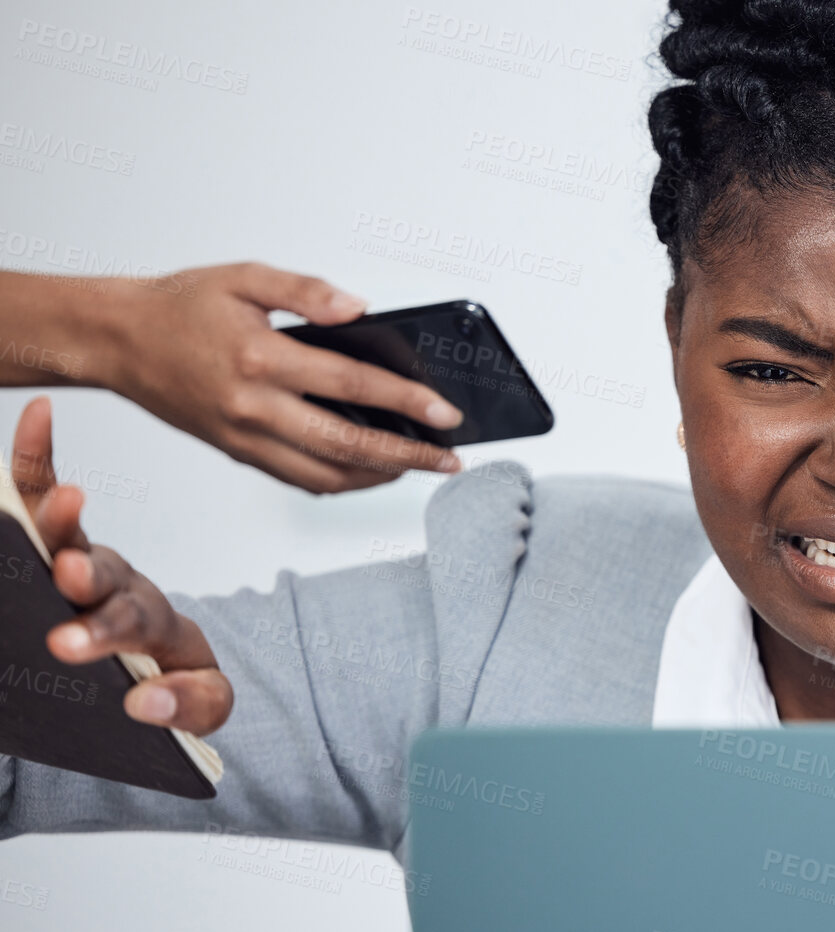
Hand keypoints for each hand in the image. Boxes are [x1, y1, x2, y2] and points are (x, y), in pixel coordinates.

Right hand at [11, 397, 232, 733]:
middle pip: (105, 577)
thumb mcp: (198, 704)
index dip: (104, 632)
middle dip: (85, 579)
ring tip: (59, 502)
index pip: (133, 623)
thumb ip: (189, 708)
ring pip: (71, 535)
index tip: (70, 646)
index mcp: (153, 624)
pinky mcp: (54, 547)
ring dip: (59, 520)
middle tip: (69, 578)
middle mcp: (120, 585)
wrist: (150, 670)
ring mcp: (85, 563)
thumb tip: (144, 704)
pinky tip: (40, 411)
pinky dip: (39, 456)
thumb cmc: (167, 680)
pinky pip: (44, 493)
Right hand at [99, 262, 464, 492]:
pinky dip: (340, 480)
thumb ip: (306, 291)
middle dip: (408, 455)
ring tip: (417, 465)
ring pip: (325, 474)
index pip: (353, 384)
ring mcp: (244, 438)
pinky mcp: (236, 452)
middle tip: (449, 458)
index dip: (407, 401)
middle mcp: (253, 407)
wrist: (116, 339)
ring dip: (378, 476)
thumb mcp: (244, 277)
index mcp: (260, 358)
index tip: (446, 413)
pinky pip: (297, 478)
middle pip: (348, 444)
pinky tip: (368, 469)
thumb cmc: (180, 305)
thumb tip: (359, 308)